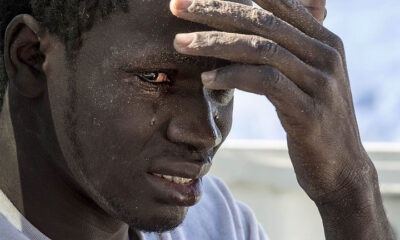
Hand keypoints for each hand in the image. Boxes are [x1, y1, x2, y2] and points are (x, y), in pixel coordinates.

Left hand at [170, 0, 370, 204]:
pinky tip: (207, 79)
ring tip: (181, 44)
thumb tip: (245, 36)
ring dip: (214, 43)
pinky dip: (232, 76)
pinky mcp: (309, 111)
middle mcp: (326, 54)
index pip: (277, 5)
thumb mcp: (303, 80)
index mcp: (324, 41)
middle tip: (176, 7)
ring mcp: (320, 82)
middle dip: (215, 10)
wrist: (341, 168)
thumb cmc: (311, 120)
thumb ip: (285, 53)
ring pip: (260, 48)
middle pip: (262, 21)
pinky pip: (265, 82)